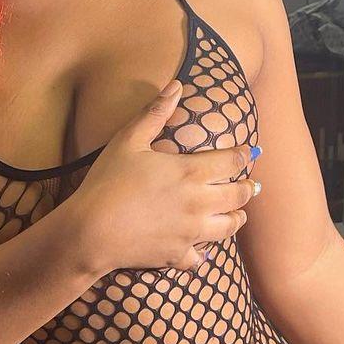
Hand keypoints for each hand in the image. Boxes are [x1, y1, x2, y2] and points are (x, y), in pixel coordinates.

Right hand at [67, 79, 260, 274]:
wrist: (90, 232)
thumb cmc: (107, 182)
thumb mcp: (128, 140)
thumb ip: (155, 113)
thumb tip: (176, 84)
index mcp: (191, 172)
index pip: (233, 162)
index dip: (244, 155)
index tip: (250, 153)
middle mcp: (200, 203)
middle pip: (239, 195)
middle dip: (248, 188)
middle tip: (252, 185)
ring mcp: (191, 232)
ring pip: (229, 227)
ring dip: (236, 218)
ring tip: (238, 215)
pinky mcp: (177, 255)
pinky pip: (200, 258)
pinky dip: (203, 254)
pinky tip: (203, 251)